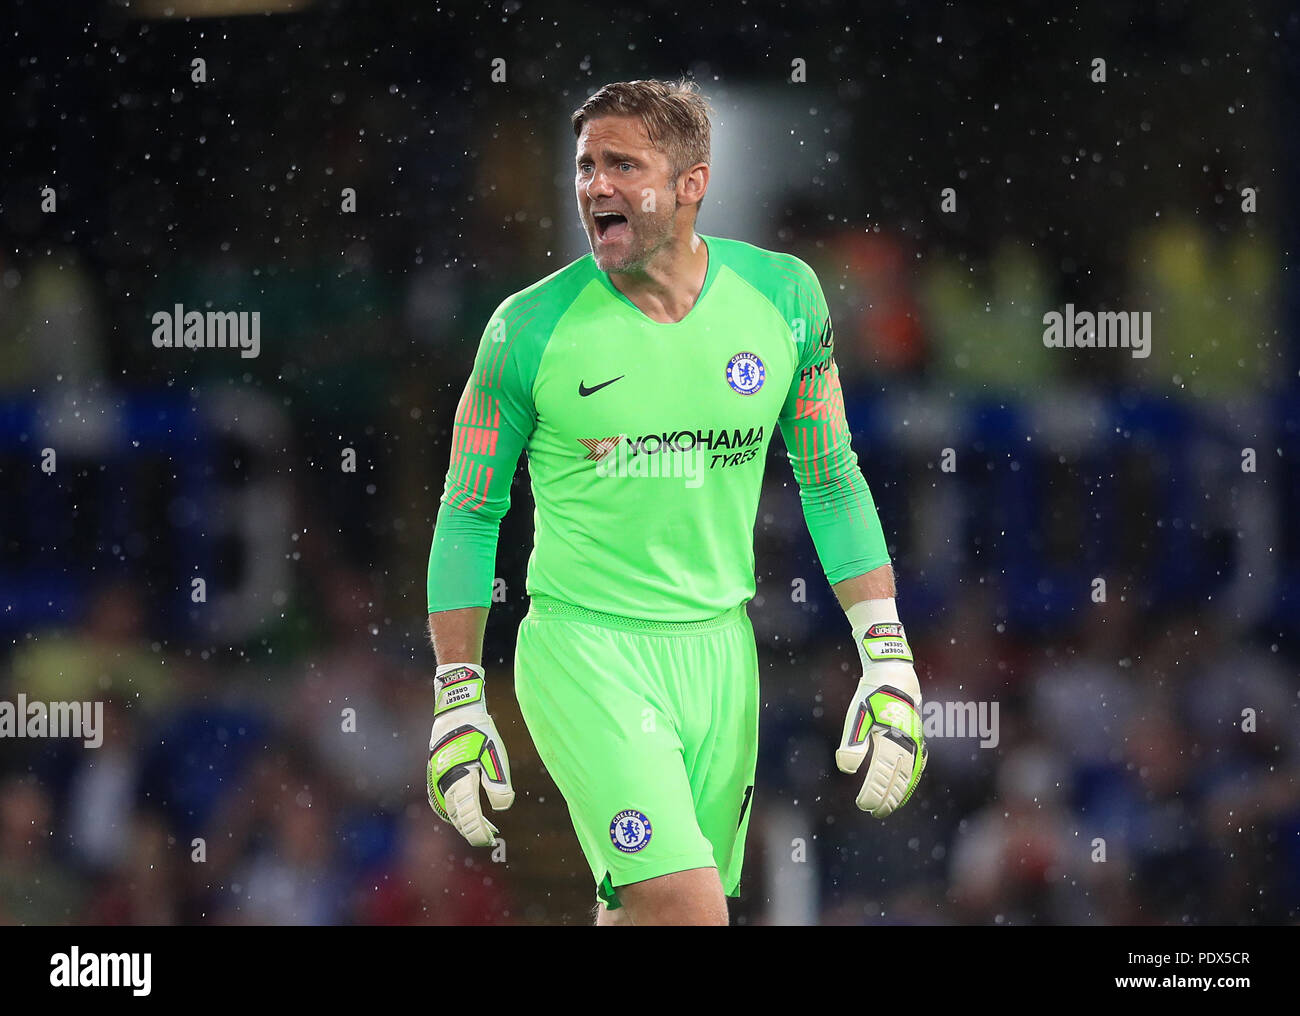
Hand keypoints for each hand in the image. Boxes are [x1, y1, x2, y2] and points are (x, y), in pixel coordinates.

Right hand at [426, 664, 514, 845]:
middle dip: (472, 830)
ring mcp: (437, 778)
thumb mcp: (495, 756)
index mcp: (460, 780)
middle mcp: (444, 783)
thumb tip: (501, 808)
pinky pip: (441, 800)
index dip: (478, 831)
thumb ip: (498, 784)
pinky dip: (452, 811)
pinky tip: (463, 812)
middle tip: (489, 839)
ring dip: (463, 821)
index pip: (468, 816)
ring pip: (449, 809)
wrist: (457, 710)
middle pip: (457, 816)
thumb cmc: (479, 731)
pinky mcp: (436, 772)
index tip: (489, 840)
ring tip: (482, 828)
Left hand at [835, 618, 926, 817]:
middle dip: (887, 798)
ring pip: (910, 774)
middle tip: (875, 812)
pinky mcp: (917, 736)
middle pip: (898, 780)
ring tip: (891, 805)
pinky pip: (918, 764)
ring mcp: (916, 741)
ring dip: (900, 792)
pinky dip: (912, 778)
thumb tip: (846, 768)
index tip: (864, 806)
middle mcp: (907, 745)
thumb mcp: (856, 717)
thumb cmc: (871, 695)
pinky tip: (908, 783)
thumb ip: (853, 743)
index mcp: (891, 742)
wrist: (894, 674)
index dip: (874, 794)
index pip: (882, 777)